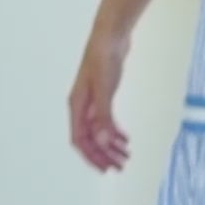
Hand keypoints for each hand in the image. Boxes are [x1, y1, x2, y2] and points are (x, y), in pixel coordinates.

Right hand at [69, 26, 131, 172]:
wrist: (110, 36)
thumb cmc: (103, 57)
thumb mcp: (105, 88)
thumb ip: (103, 115)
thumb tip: (103, 140)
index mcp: (77, 106)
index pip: (81, 140)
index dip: (92, 156)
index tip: (106, 168)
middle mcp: (82, 106)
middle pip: (90, 139)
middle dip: (104, 155)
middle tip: (121, 166)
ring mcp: (92, 101)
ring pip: (99, 131)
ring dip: (111, 145)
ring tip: (126, 156)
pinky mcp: (103, 96)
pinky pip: (106, 121)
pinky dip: (115, 131)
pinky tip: (125, 138)